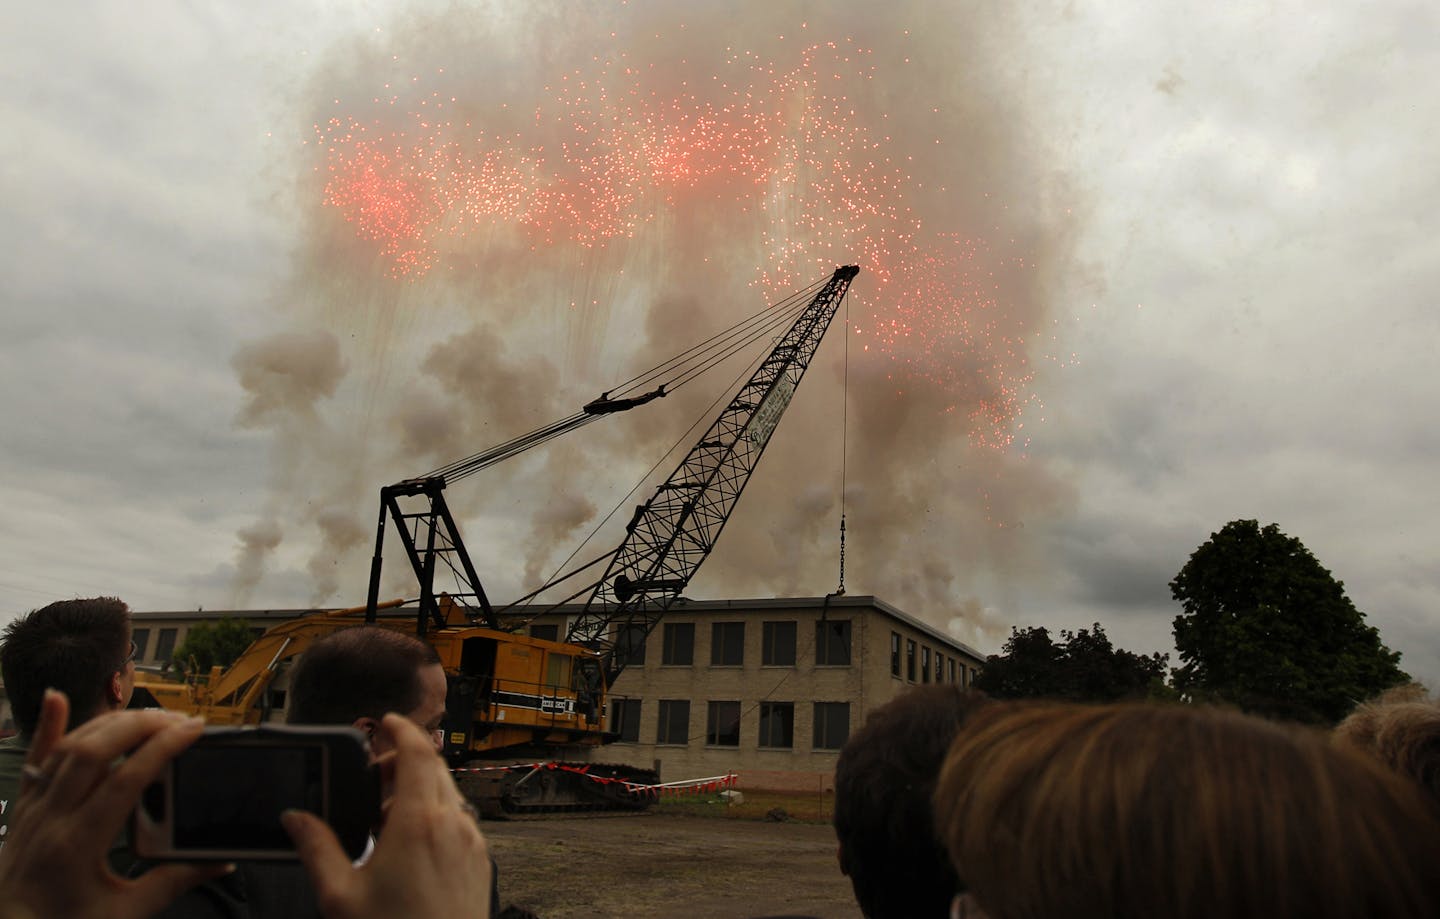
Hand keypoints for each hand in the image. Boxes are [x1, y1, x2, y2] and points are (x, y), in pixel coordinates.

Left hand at [0, 690, 229, 918]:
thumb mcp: (125, 914)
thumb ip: (175, 882)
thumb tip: (222, 862)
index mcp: (77, 846)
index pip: (125, 781)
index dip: (163, 748)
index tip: (194, 730)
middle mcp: (50, 819)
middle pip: (95, 751)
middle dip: (141, 725)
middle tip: (179, 719)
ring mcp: (33, 810)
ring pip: (69, 748)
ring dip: (110, 724)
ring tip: (149, 717)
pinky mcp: (24, 808)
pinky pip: (37, 759)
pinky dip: (49, 727)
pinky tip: (57, 698)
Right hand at [283, 714, 492, 918]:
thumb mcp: (340, 895)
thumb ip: (317, 849)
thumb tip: (296, 818)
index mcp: (418, 822)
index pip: (417, 752)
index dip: (402, 729)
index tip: (386, 721)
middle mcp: (453, 824)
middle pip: (434, 768)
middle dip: (405, 759)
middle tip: (374, 771)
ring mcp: (472, 842)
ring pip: (449, 794)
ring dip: (421, 787)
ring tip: (385, 811)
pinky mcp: (481, 862)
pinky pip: (460, 820)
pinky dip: (436, 813)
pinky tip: (409, 840)